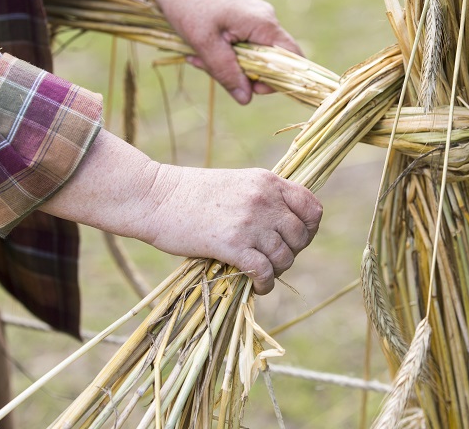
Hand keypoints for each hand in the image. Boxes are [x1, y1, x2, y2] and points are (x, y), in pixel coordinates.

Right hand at [41, 131, 321, 293]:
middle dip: (293, 252)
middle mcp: (264, 199)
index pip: (312, 206)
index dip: (310, 227)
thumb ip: (263, 199)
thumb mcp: (237, 184)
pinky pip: (265, 271)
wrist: (155, 197)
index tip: (297, 239)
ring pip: (285, 256)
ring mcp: (250, 221)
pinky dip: (265, 284)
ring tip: (262, 274)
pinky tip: (256, 286)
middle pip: (302, 235)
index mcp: (267, 181)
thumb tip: (285, 228)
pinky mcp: (232, 244)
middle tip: (274, 260)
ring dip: (277, 271)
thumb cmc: (191, 194)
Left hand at [70, 0, 301, 103]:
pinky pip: (239, 47)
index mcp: (264, 25)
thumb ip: (226, 72)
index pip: (293, 59)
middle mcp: (265, 22)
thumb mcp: (205, 43)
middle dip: (243, 74)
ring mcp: (253, 20)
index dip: (279, 80)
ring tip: (197, 58)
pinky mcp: (241, 21)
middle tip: (212, 70)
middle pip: (269, 63)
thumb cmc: (188, 2)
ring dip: (226, 65)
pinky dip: (221, 55)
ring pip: (250, 57)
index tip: (251, 88)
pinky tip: (198, 52)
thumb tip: (246, 99)